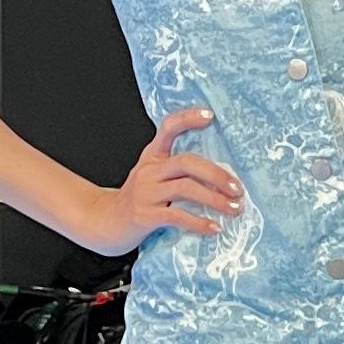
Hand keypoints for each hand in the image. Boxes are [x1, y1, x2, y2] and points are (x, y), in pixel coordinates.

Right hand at [69, 109, 242, 258]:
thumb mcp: (152, 177)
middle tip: (237, 188)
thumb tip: (220, 176)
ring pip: (185, 188)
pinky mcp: (144, 215)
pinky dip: (199, 222)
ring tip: (234, 208)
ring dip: (214, 199)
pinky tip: (214, 228)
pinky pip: (177, 216)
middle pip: (186, 162)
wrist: (105, 223)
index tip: (210, 115)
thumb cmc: (138, 199)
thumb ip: (177, 171)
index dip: (187, 118)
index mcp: (152, 156)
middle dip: (216, 174)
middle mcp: (148, 170)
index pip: (168, 127)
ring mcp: (145, 192)